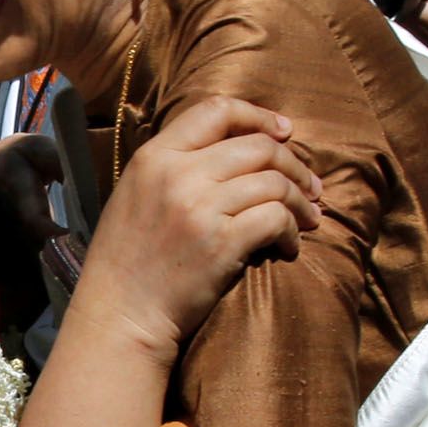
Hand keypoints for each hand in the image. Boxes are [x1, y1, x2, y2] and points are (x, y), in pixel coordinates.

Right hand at [73, 97, 317, 361]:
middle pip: (258, 146)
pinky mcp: (222, 243)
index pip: (217, 110)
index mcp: (154, 157)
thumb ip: (174, 166)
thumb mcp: (135, 195)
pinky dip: (292, 231)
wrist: (119, 315)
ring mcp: (200, 208)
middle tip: (308, 186)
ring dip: (301, 201)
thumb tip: (234, 148)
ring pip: (274, 182)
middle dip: (293, 164)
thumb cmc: (127, 261)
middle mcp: (177, 175)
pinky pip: (276, 219)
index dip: (258, 117)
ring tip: (307, 218)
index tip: (282, 133)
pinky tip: (289, 245)